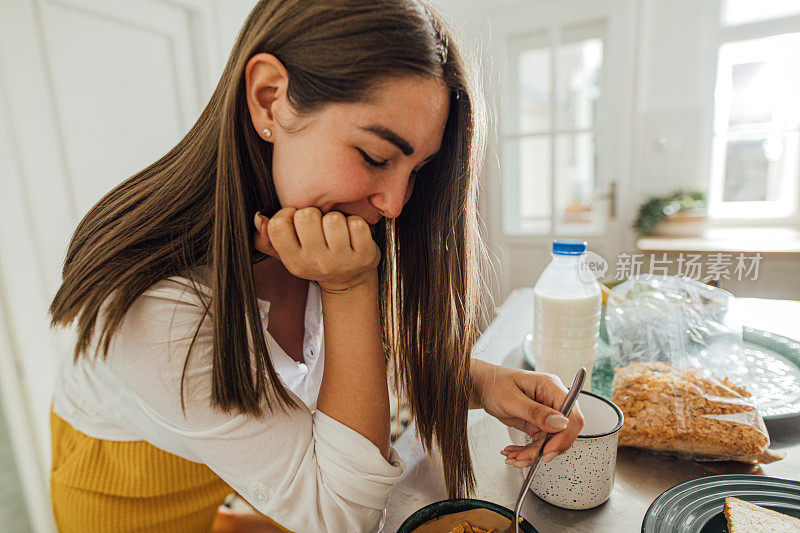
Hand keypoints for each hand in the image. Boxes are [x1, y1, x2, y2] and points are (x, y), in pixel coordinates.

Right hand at [252, 207, 379, 291]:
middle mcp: (316, 263)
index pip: (278, 225)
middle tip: (319, 225)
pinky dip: (356, 223)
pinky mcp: (365, 256)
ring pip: (333, 219)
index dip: (287, 214)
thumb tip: (259, 217)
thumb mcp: (288, 254)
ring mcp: (341, 261)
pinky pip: (357, 224)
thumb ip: (266, 237)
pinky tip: (353, 234)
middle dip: (314, 214)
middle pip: (306, 216)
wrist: (349, 281)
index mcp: (294, 261)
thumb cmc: (316, 259)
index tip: (296, 220)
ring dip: (336, 218)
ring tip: (336, 230)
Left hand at [471, 361, 583, 466]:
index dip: (565, 436)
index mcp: (551, 387)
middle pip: (563, 432)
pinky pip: (539, 443)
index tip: (548, 450)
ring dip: (532, 454)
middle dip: (545, 449)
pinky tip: (513, 453)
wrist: (482, 386)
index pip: (572, 414)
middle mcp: (552, 400)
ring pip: (549, 442)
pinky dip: (526, 452)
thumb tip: (560, 423)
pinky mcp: (538, 424)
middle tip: (525, 459)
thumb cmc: (494, 384)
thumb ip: (536, 412)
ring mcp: (546, 413)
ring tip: (513, 457)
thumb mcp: (511, 399)